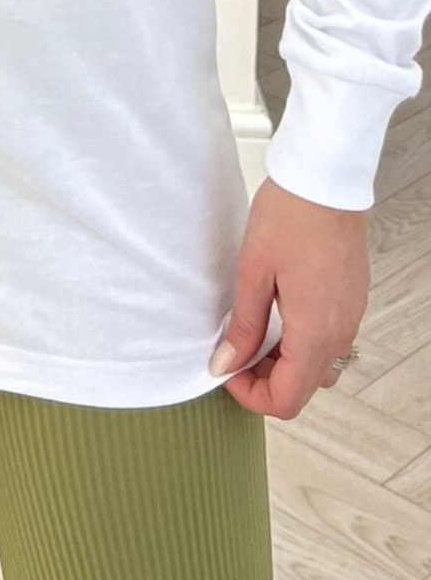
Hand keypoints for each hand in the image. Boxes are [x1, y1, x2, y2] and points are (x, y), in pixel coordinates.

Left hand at [209, 175, 369, 419]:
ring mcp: (351, 316)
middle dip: (266, 381)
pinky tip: (279, 312)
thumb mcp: (253, 271)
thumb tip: (225, 364)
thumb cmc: (289, 216)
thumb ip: (243, 326)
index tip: (227, 370)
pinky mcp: (353, 299)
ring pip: (320, 366)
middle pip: (305, 389)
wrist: (326, 179)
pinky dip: (302, 341)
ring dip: (285, 363)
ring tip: (255, 330)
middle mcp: (340, 332)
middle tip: (235, 350)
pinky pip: (330, 339)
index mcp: (315, 332)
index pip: (288, 400)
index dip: (251, 396)